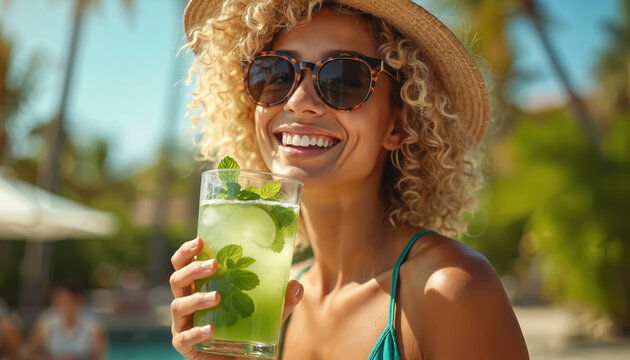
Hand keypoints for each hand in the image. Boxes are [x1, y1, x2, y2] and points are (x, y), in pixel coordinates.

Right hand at [170, 237, 303, 359]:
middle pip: (177, 280)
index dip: (186, 252)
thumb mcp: (268, 314)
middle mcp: (186, 303)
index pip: (183, 264)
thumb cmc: (247, 332)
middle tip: (213, 265)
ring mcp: (183, 325)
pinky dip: (196, 332)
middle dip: (192, 269)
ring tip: (217, 297)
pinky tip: (211, 330)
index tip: (199, 240)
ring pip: (178, 306)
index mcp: (199, 287)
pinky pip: (184, 338)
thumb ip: (282, 301)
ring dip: (197, 299)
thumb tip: (297, 284)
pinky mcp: (185, 346)